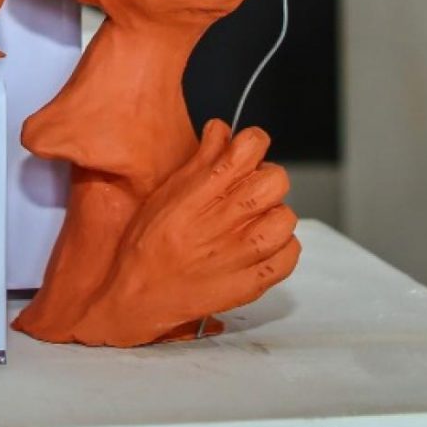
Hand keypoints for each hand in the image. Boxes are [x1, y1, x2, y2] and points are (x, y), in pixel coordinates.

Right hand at [88, 120, 299, 344]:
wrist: (136, 296)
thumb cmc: (146, 243)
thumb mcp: (165, 192)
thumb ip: (200, 159)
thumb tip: (223, 130)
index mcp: (199, 194)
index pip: (249, 149)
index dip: (253, 142)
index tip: (247, 149)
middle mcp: (223, 222)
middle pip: (275, 180)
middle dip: (264, 177)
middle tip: (249, 189)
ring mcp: (240, 256)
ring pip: (286, 217)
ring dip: (273, 214)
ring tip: (255, 221)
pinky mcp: (251, 284)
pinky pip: (290, 255)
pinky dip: (282, 247)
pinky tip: (262, 245)